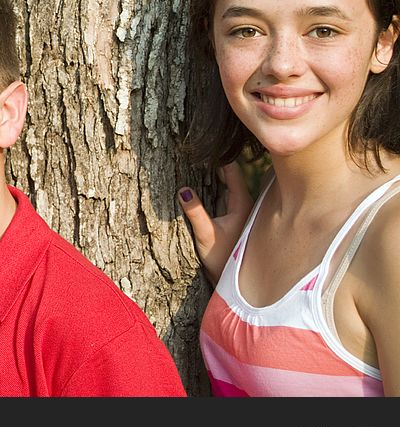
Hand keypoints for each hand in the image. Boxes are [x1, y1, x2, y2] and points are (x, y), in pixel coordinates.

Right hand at [178, 161, 253, 285]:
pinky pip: (222, 193)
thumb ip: (195, 212)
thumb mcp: (205, 235)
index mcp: (242, 204)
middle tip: (198, 150)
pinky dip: (213, 185)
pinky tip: (200, 182)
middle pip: (230, 175)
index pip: (233, 171)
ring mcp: (237, 210)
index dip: (219, 157)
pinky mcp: (230, 217)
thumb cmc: (222, 259)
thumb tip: (183, 190)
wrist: (232, 280)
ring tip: (197, 161)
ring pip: (226, 184)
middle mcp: (243, 204)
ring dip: (213, 174)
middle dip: (215, 163)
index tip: (206, 146)